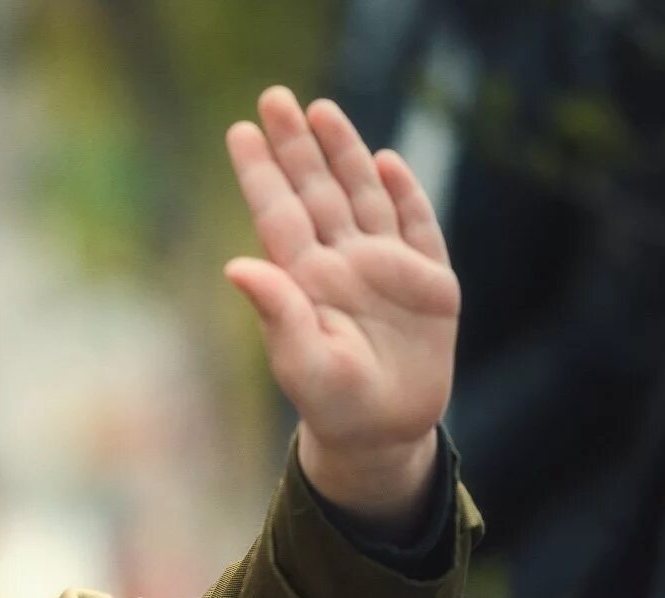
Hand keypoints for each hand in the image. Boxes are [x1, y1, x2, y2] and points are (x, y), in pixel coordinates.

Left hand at [223, 86, 459, 471]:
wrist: (385, 433)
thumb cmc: (333, 405)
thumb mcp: (303, 364)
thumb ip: (275, 314)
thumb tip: (236, 265)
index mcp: (305, 281)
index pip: (278, 213)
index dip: (260, 172)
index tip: (238, 130)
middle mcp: (340, 264)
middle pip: (315, 191)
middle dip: (296, 144)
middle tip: (274, 96)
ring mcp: (384, 268)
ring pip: (361, 196)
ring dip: (343, 154)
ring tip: (321, 110)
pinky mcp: (428, 280)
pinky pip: (416, 226)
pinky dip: (404, 193)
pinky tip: (386, 162)